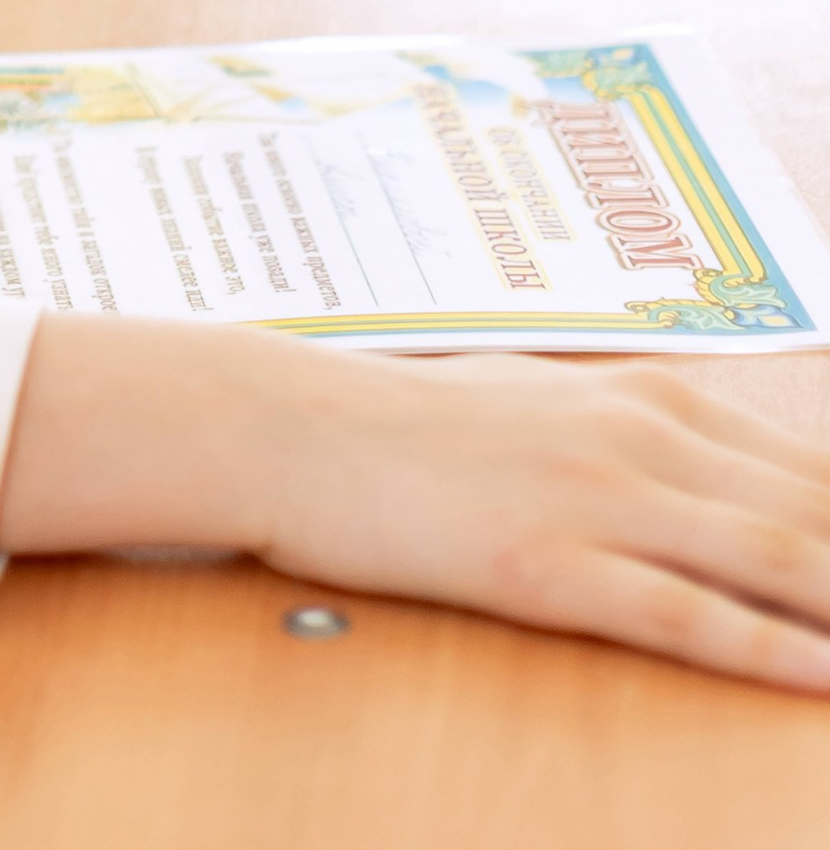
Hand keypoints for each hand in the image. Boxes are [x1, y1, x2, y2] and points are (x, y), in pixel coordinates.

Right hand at [1, 320, 829, 690]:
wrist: (295, 423)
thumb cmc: (409, 422)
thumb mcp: (540, 405)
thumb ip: (631, 434)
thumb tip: (706, 466)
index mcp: (645, 396)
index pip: (808, 465)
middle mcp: (639, 436)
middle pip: (811, 512)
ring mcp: (597, 498)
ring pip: (771, 556)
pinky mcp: (548, 562)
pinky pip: (682, 614)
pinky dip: (766, 649)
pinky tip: (820, 677)